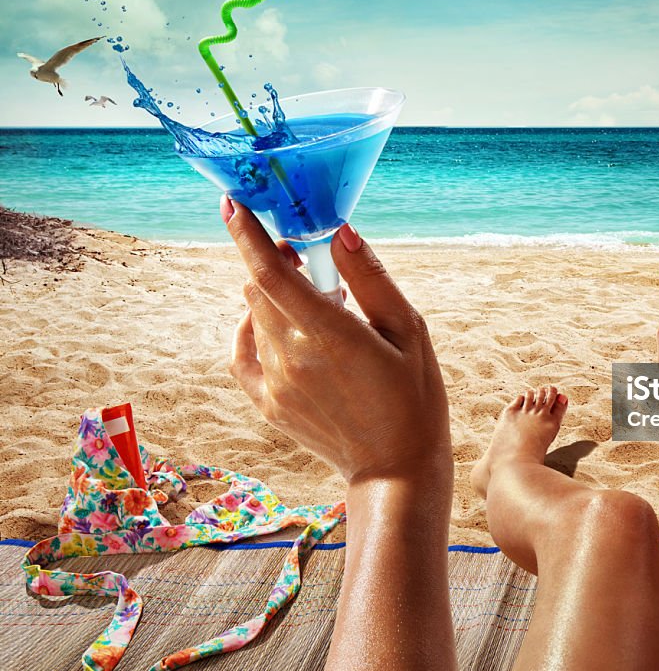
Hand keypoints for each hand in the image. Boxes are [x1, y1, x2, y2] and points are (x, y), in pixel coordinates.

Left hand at [223, 199, 451, 486]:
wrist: (396, 468)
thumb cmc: (413, 395)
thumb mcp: (408, 329)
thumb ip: (370, 277)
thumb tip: (339, 231)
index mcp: (330, 334)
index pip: (271, 273)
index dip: (247, 233)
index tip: (232, 202)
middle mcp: (292, 357)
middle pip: (259, 287)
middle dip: (276, 261)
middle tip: (311, 259)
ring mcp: (275, 384)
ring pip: (255, 315)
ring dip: (277, 295)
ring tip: (322, 306)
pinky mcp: (268, 404)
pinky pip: (243, 352)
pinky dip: (252, 327)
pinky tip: (276, 322)